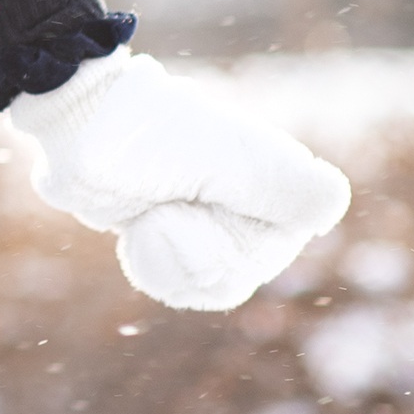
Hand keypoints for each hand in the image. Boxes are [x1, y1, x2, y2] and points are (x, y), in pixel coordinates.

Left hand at [5, 51, 350, 310]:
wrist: (80, 127)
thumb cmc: (151, 131)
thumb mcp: (221, 157)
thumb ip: (279, 183)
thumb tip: (333, 202)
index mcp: (281, 178)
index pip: (277, 246)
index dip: (235, 239)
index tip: (210, 193)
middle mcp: (259, 206)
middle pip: (238, 274)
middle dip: (192, 249)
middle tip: (169, 203)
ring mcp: (218, 226)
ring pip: (208, 287)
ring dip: (165, 256)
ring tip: (150, 213)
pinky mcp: (181, 240)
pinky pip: (179, 285)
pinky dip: (150, 262)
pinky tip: (136, 228)